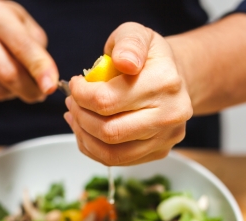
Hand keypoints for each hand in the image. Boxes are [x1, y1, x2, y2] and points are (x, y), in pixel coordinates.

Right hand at [0, 1, 58, 102]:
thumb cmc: (2, 28)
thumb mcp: (23, 25)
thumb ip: (37, 50)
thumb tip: (45, 81)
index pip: (23, 47)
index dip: (40, 69)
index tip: (51, 87)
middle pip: (8, 74)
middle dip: (30, 90)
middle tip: (40, 94)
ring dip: (15, 92)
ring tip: (16, 79)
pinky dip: (0, 92)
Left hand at [65, 22, 192, 165]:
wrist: (174, 78)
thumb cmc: (149, 58)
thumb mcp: (137, 35)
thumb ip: (128, 43)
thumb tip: (125, 62)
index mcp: (165, 82)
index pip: (107, 100)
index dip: (80, 95)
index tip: (75, 84)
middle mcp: (170, 114)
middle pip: (109, 131)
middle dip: (80, 117)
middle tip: (72, 102)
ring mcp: (166, 138)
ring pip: (111, 153)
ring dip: (84, 136)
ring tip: (75, 117)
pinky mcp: (159, 152)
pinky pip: (117, 161)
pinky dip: (93, 148)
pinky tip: (86, 131)